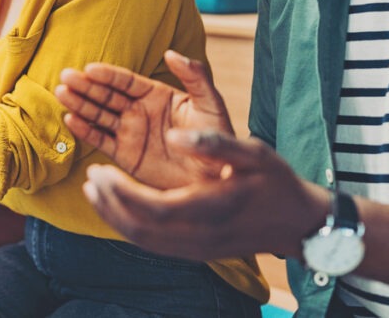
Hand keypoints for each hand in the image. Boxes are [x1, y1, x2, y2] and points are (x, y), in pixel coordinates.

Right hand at [57, 50, 234, 188]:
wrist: (215, 178)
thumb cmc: (216, 138)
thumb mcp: (209, 103)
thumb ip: (194, 75)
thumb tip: (171, 52)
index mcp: (156, 94)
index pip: (125, 81)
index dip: (107, 75)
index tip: (89, 69)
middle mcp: (138, 110)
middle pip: (106, 95)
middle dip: (86, 86)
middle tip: (65, 77)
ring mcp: (130, 132)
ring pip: (99, 114)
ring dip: (80, 104)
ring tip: (61, 94)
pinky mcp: (125, 155)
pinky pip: (100, 140)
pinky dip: (85, 131)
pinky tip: (71, 120)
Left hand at [83, 130, 329, 260]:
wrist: (298, 223)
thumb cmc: (276, 182)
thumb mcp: (253, 153)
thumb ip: (214, 144)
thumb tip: (176, 136)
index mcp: (210, 209)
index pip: (152, 208)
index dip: (120, 192)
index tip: (99, 170)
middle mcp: (200, 236)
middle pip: (140, 229)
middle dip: (109, 204)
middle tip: (90, 179)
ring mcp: (197, 249)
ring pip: (142, 240)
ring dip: (114, 217)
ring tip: (95, 191)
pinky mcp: (195, 252)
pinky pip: (152, 244)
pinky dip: (129, 227)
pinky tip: (119, 207)